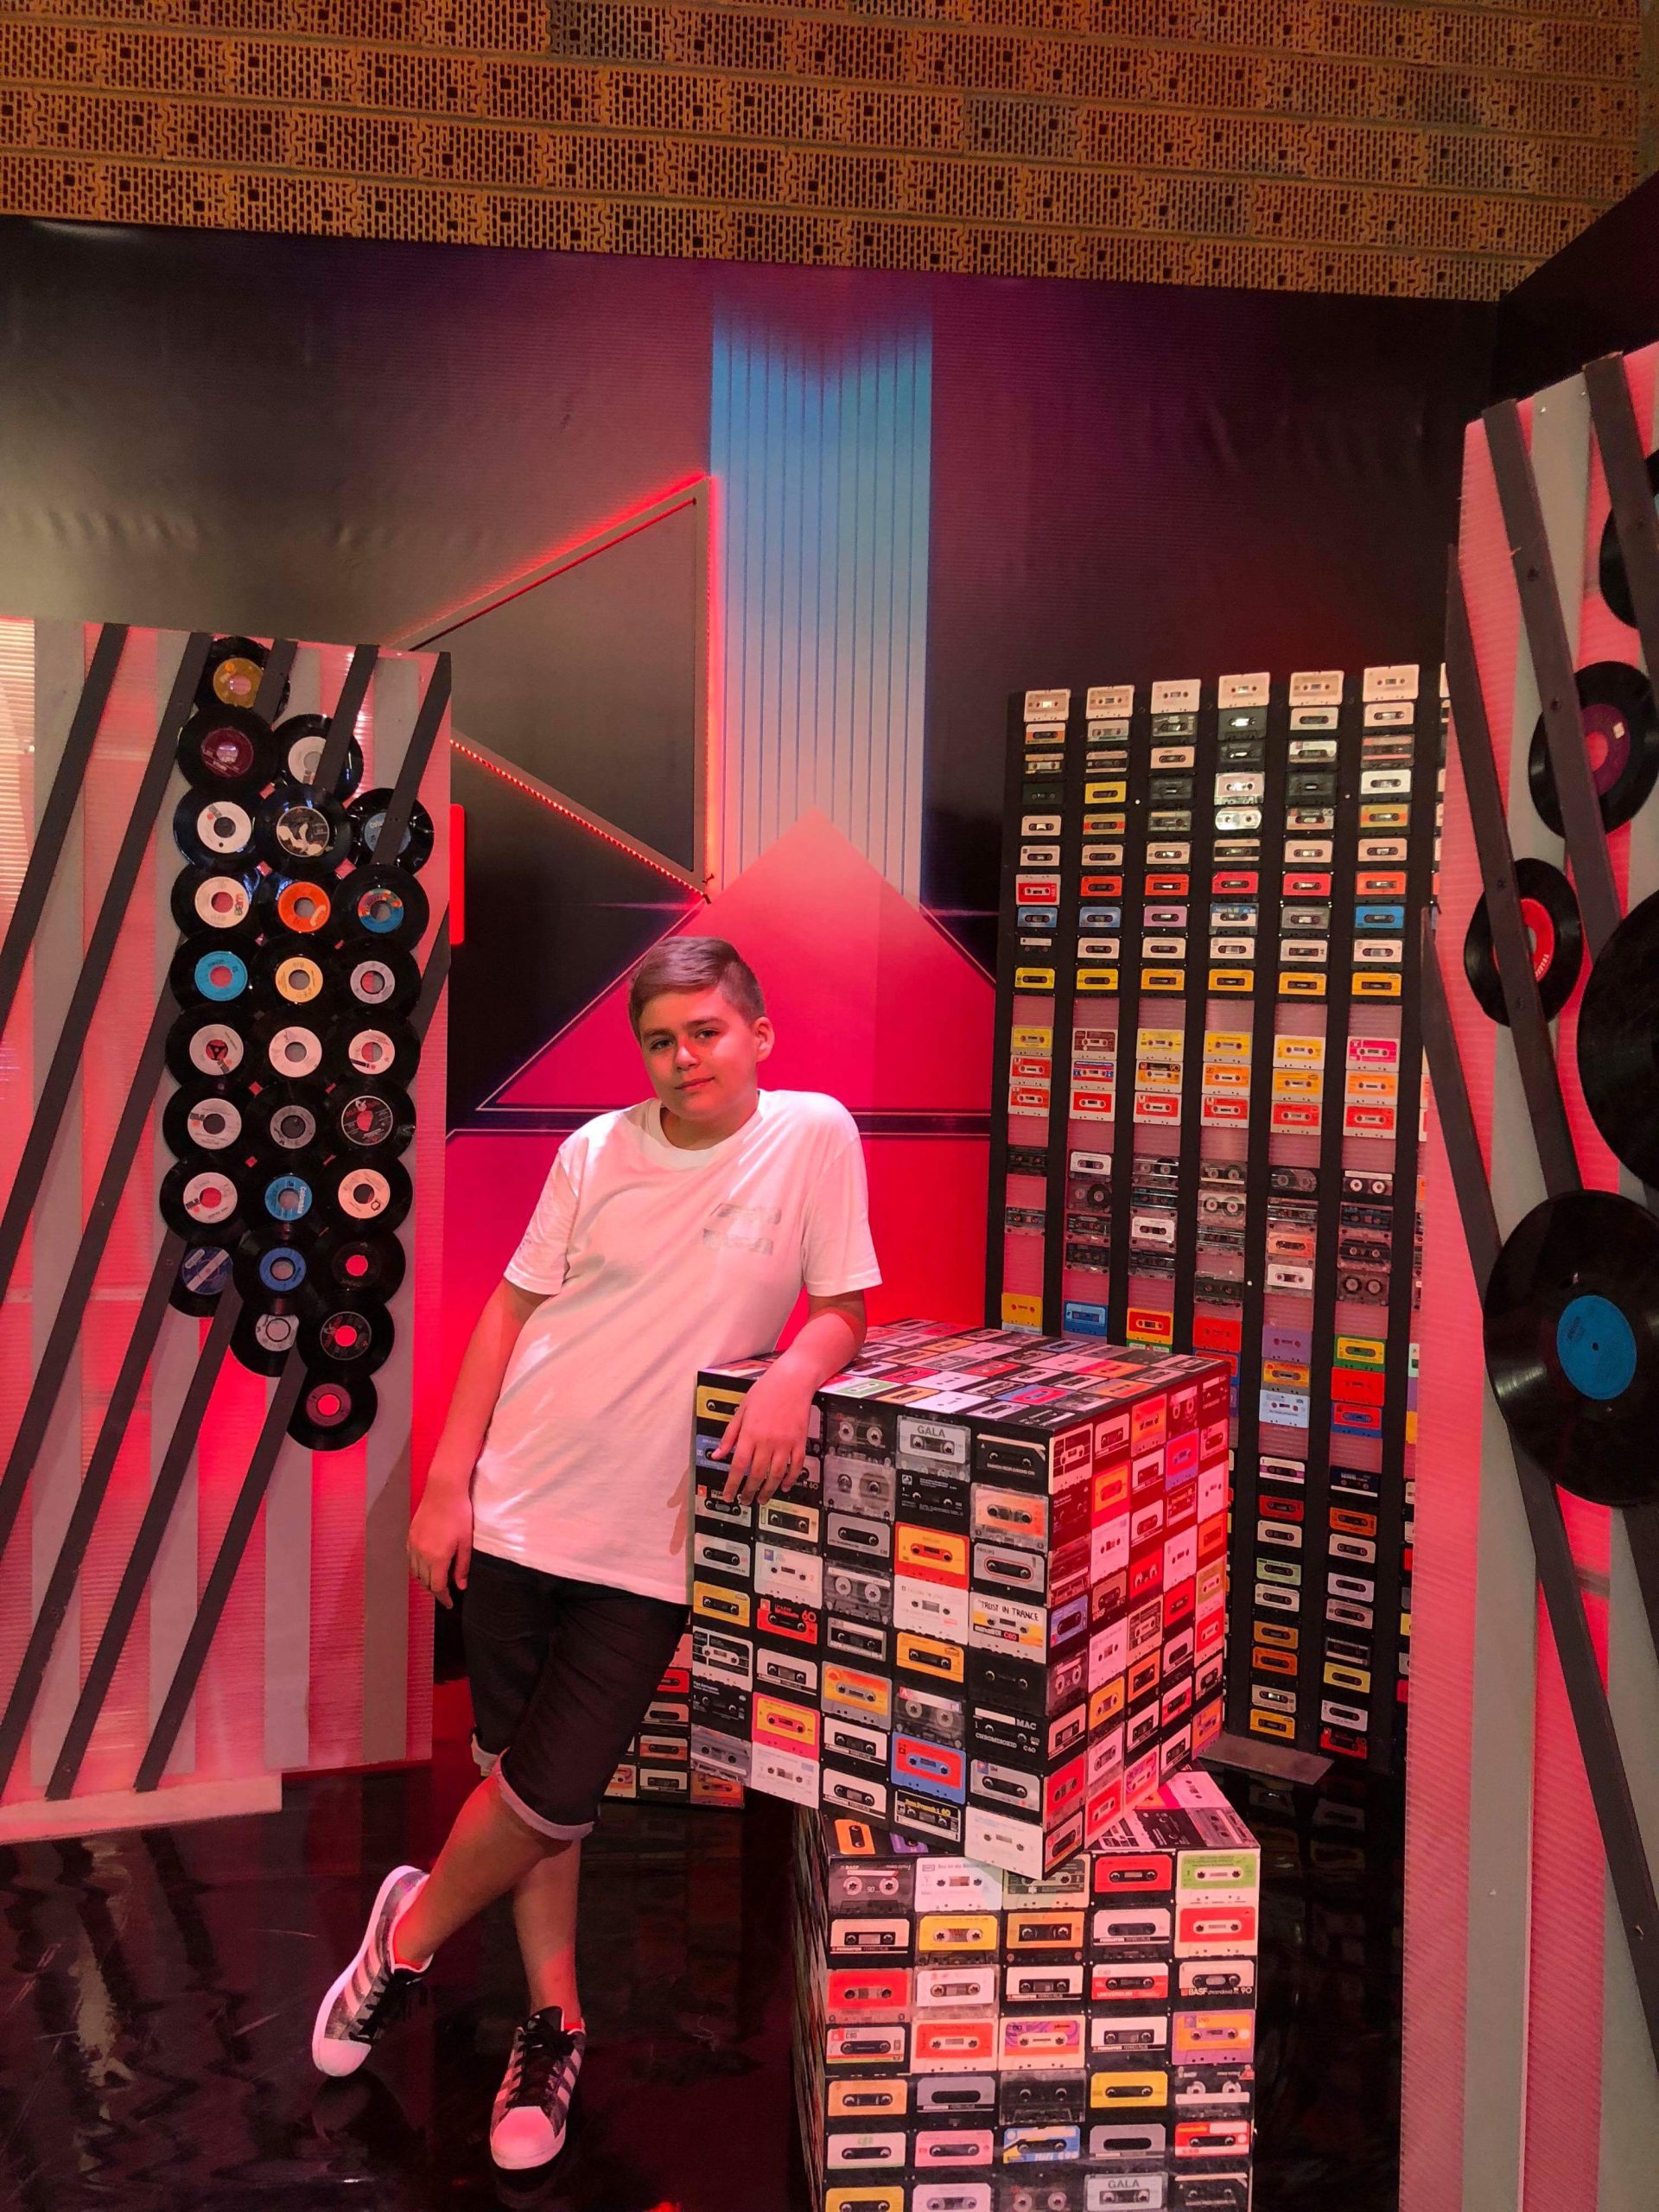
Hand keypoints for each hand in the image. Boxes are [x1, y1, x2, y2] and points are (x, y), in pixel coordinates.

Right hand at [407, 1478, 472, 1608]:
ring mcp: (413, 1545)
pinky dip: (417, 1568)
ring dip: (425, 1580)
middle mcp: (421, 1554)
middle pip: (424, 1582)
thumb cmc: (459, 1515)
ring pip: (415, 1572)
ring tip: (436, 1581)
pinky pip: (410, 1560)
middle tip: (445, 1593)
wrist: (443, 1490)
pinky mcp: (409, 1536)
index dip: (444, 1598)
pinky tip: (425, 1566)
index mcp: (437, 1558)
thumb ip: (462, 1566)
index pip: (437, 1586)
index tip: (450, 1604)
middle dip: (435, 1590)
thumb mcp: (466, 1542)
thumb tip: (461, 1586)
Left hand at [713, 1366, 813, 1505]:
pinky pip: (796, 1466)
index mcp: (749, 1433)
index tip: (728, 1496)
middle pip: (756, 1474)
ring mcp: (785, 1443)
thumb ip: (729, 1436)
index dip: (732, 1484)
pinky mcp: (799, 1442)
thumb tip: (717, 1456)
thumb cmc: (764, 1392)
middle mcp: (767, 1441)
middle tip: (744, 1501)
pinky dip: (791, 1479)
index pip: (738, 1466)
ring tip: (761, 1499)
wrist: (792, 1380)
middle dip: (749, 1492)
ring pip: (776, 1474)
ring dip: (768, 1490)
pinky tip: (785, 1486)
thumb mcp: (742, 1410)